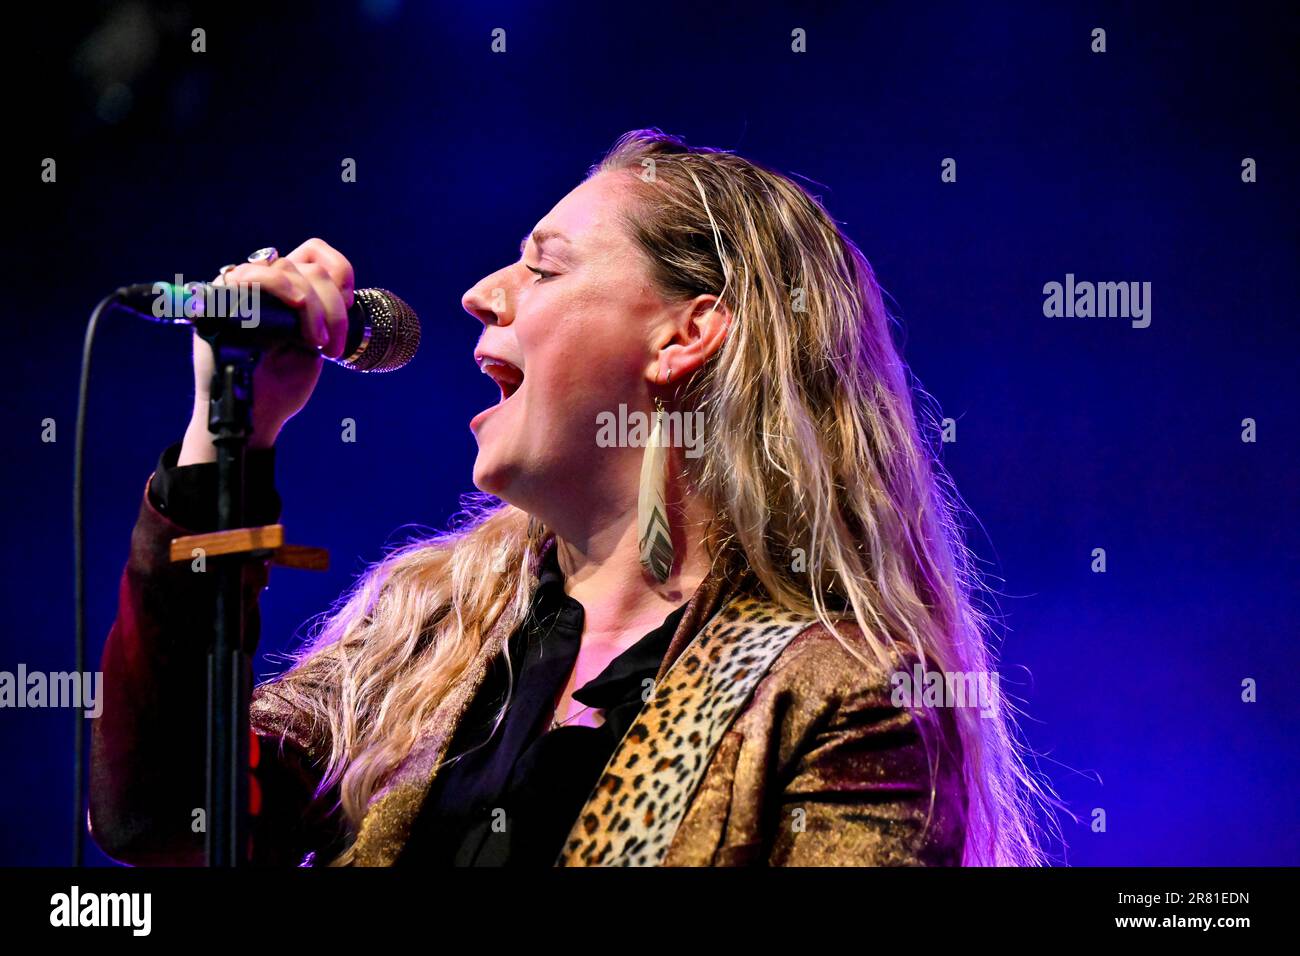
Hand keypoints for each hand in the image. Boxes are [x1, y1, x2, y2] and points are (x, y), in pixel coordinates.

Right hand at [178, 238, 354, 463]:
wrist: (254, 416)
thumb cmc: (282, 386)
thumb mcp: (312, 344)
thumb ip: (319, 311)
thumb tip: (332, 284)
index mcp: (288, 292)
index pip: (315, 253)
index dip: (340, 272)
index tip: (348, 303)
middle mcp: (263, 286)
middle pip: (307, 267)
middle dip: (331, 305)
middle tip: (331, 343)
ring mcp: (241, 290)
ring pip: (287, 269)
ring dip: (312, 305)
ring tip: (316, 341)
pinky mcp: (221, 299)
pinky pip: (251, 274)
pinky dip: (280, 285)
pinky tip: (297, 306)